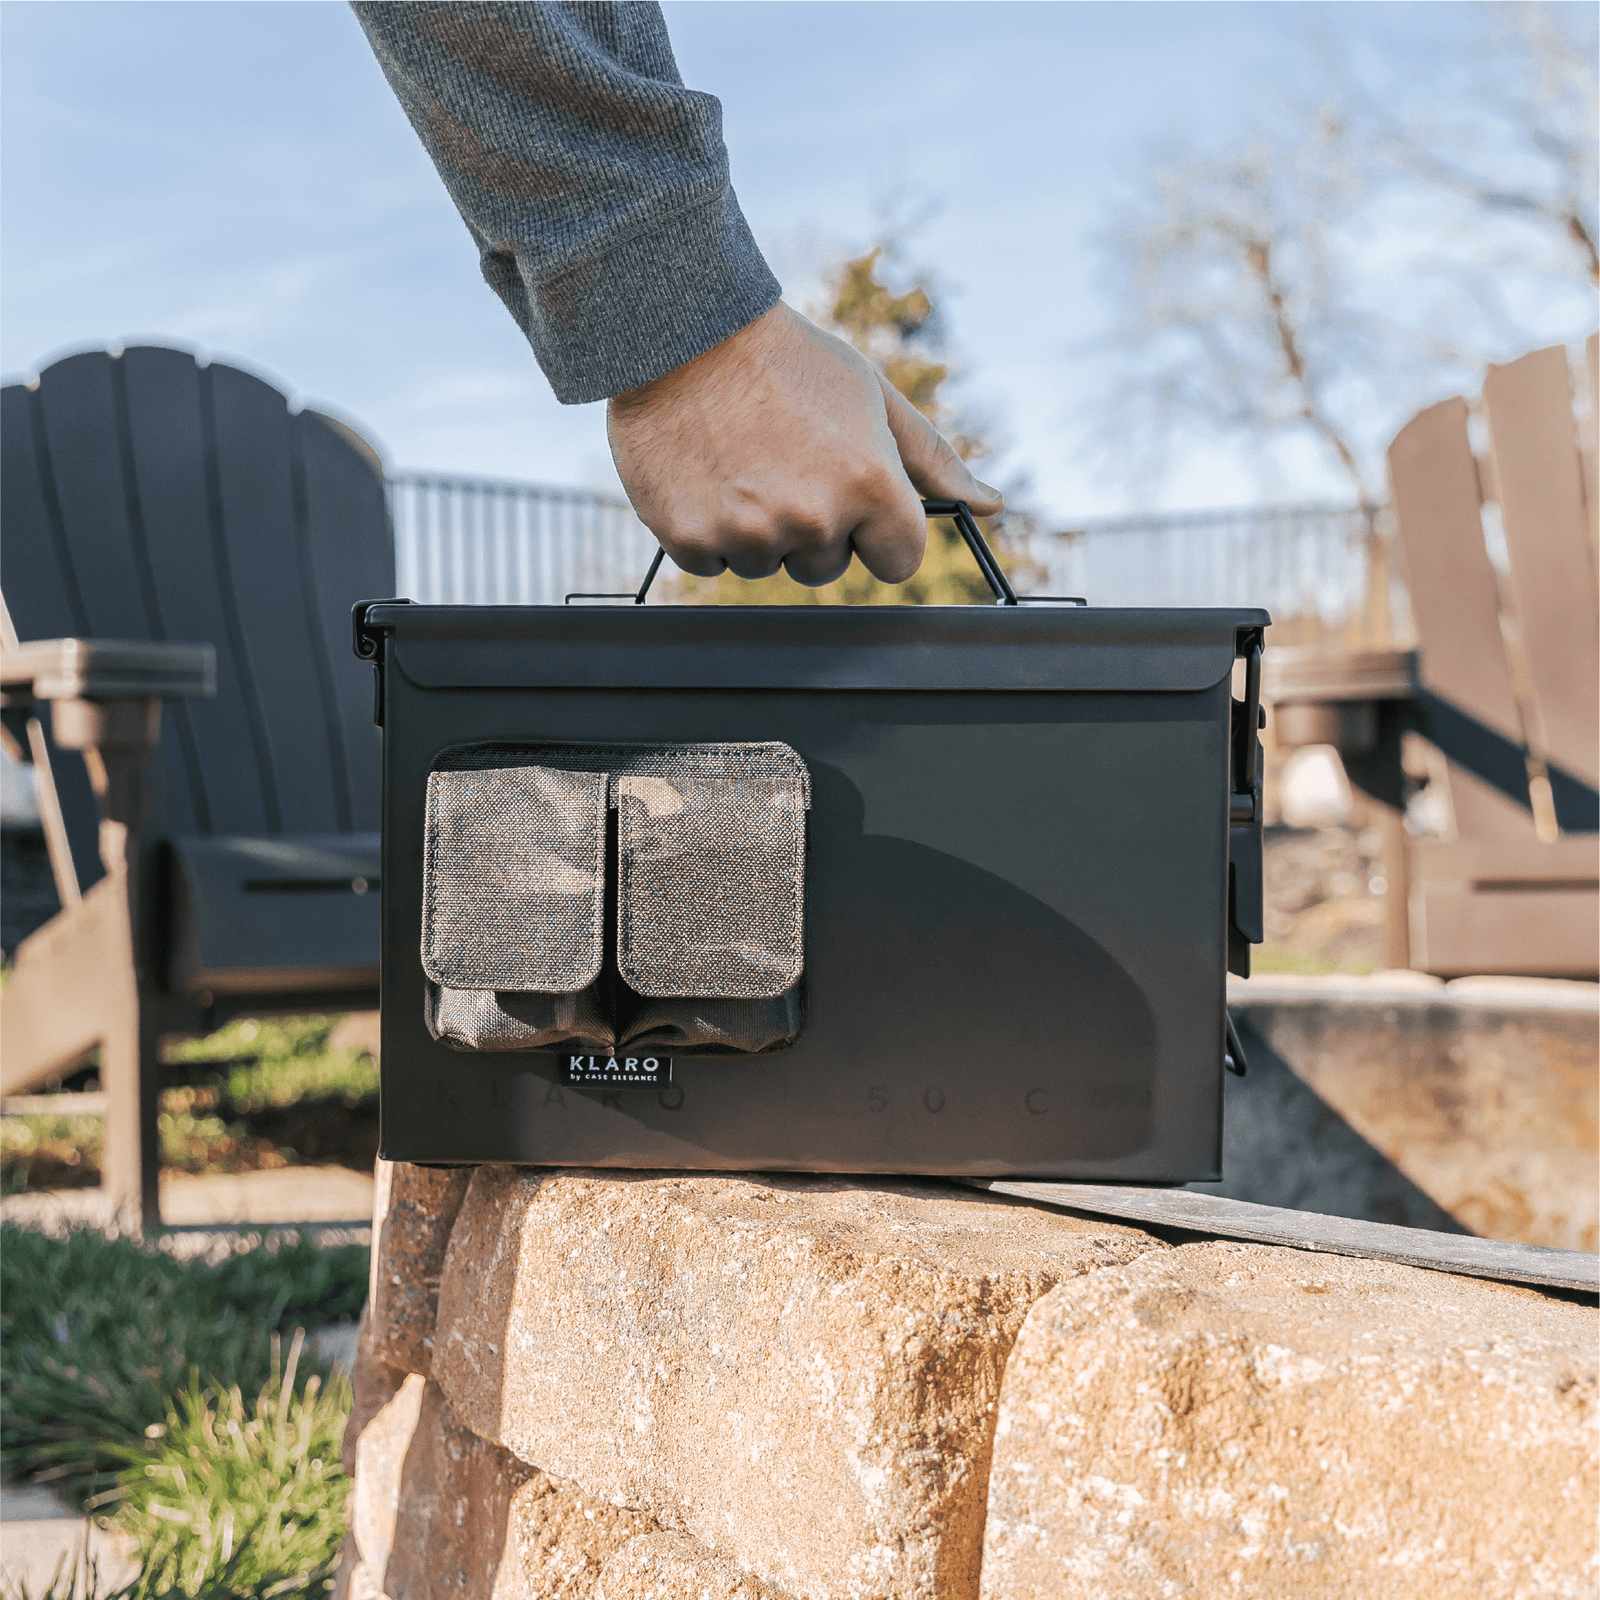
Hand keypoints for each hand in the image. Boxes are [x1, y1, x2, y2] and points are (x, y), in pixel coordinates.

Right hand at [606, 302, 1003, 586]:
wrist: (683, 331)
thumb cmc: (787, 360)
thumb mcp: (872, 398)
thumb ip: (933, 461)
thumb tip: (991, 505)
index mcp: (870, 485)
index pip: (898, 561)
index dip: (878, 531)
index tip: (855, 501)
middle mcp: (814, 517)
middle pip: (828, 568)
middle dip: (813, 528)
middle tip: (785, 462)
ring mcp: (750, 533)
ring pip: (769, 565)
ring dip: (759, 529)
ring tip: (742, 461)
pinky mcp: (690, 538)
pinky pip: (713, 562)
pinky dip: (707, 528)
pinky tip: (706, 473)